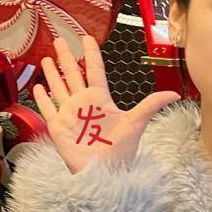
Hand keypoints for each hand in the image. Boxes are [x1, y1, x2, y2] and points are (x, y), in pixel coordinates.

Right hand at [32, 35, 179, 173]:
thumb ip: (152, 105)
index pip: (95, 70)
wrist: (103, 173)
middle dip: (66, 57)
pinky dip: (42, 97)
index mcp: (101, 99)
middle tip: (60, 40)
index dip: (91, 53)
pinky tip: (37, 87)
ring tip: (46, 59)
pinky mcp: (57, 126)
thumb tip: (174, 94)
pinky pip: (47, 108)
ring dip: (52, 73)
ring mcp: (69, 114)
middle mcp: (83, 103)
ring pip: (58, 87)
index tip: (87, 38)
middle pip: (73, 74)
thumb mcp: (136, 123)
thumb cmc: (121, 151)